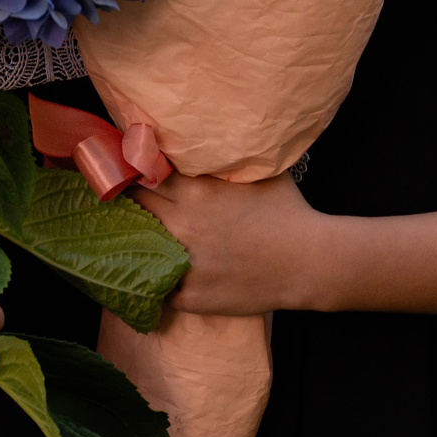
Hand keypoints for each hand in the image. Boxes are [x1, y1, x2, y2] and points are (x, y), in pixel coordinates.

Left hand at [134, 172, 327, 316]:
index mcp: (193, 192)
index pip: (142, 178)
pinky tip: (153, 276)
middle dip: (131, 207)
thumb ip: (220, 159)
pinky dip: (154, 282)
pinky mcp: (191, 296)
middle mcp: (182, 226)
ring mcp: (184, 264)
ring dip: (136, 245)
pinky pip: (156, 289)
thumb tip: (201, 140)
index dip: (134, 176)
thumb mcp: (253, 172)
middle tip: (128, 206)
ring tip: (134, 240)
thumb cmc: (286, 211)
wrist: (308, 262)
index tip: (131, 176)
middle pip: (136, 211)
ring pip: (138, 252)